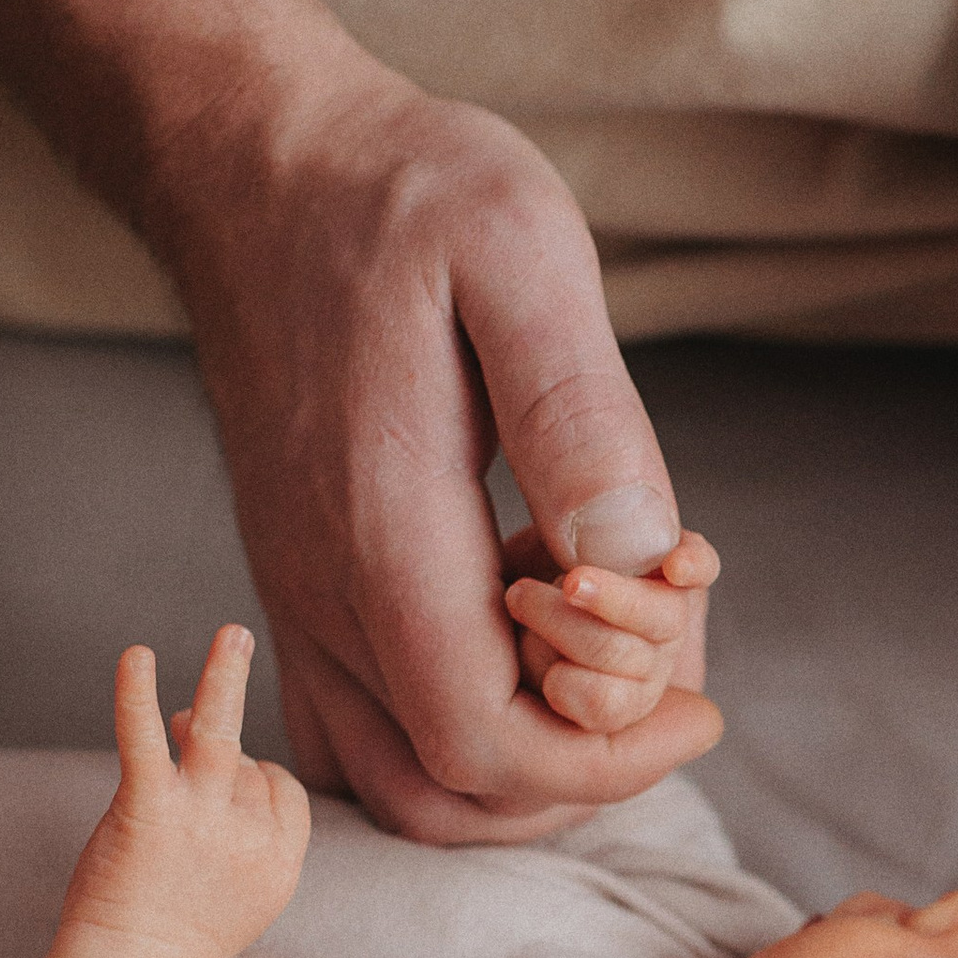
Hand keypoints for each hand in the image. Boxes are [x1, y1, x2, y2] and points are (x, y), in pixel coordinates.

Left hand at [61, 628, 311, 957]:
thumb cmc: (172, 941)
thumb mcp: (235, 895)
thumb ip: (239, 830)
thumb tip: (198, 733)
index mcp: (281, 863)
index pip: (281, 789)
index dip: (250, 779)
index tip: (213, 791)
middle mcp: (250, 838)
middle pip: (248, 763)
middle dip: (220, 733)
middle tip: (226, 651)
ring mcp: (201, 823)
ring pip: (220, 733)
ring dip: (225, 677)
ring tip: (232, 633)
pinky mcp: (147, 812)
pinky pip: (145, 741)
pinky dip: (136, 695)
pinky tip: (135, 657)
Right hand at [146, 48, 721, 844]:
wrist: (258, 161)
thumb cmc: (403, 195)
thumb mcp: (522, 257)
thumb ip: (581, 420)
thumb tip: (637, 561)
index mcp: (386, 534)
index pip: (487, 748)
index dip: (610, 761)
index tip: (699, 704)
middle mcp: (321, 591)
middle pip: (445, 795)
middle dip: (579, 775)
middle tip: (666, 683)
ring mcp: (296, 595)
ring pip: (393, 779)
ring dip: (515, 770)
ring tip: (601, 665)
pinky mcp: (295, 582)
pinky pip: (359, 726)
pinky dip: (450, 736)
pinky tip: (522, 639)